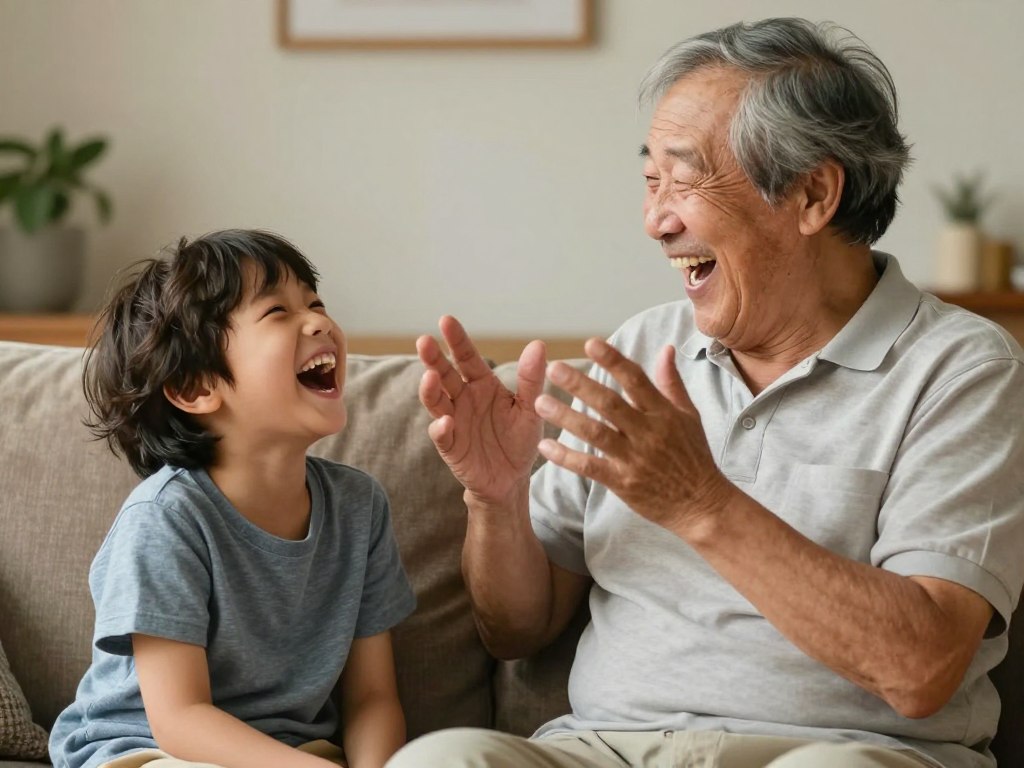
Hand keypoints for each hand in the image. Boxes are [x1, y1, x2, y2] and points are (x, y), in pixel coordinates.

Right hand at [417, 316, 546, 505]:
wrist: (512, 480)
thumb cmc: (519, 440)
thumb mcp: (531, 408)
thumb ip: (531, 379)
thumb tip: (538, 344)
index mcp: (483, 385)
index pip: (467, 358)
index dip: (457, 340)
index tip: (446, 320)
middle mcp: (463, 399)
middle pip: (445, 374)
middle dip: (433, 358)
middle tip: (424, 341)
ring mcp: (453, 421)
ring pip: (436, 402)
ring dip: (430, 390)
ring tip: (430, 378)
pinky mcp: (451, 447)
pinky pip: (442, 435)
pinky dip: (441, 428)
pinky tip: (445, 421)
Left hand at [533, 338, 731, 532]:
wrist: (701, 504)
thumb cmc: (694, 456)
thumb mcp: (689, 415)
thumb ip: (672, 382)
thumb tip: (666, 348)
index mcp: (663, 413)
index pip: (636, 379)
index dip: (613, 360)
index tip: (590, 343)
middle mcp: (648, 432)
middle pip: (609, 403)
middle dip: (580, 384)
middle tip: (554, 368)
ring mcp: (634, 458)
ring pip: (595, 433)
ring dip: (566, 417)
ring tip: (540, 403)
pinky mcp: (623, 482)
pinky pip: (590, 467)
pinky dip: (567, 457)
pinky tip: (545, 446)